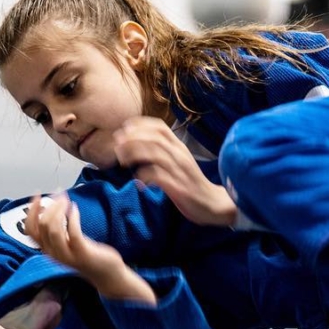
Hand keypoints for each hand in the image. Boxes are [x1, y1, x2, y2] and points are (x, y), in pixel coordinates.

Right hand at [28, 193, 155, 303]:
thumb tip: (53, 205)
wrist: (106, 274)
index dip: (31, 211)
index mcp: (47, 249)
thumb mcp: (67, 242)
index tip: (37, 195)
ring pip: (53, 230)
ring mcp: (67, 255)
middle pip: (42, 226)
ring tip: (66, 200)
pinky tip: (75, 208)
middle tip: (59, 195)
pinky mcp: (82, 253)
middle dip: (50, 206)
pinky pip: (73, 232)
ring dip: (59, 210)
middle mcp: (53, 253)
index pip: (30, 229)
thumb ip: (57, 229)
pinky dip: (73, 217)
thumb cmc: (86, 254)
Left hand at [113, 117, 237, 225]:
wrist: (212, 204)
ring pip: (154, 153)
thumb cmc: (191, 183)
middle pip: (154, 138)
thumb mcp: (179, 163)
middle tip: (116, 144)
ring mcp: (179, 170)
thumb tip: (140, 147)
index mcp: (179, 147)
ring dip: (134, 154)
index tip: (124, 129)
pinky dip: (144, 176)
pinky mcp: (178, 187)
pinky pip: (158, 176)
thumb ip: (164, 153)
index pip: (160, 127)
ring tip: (122, 161)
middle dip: (132, 138)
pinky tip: (138, 183)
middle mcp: (180, 155)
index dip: (140, 125)